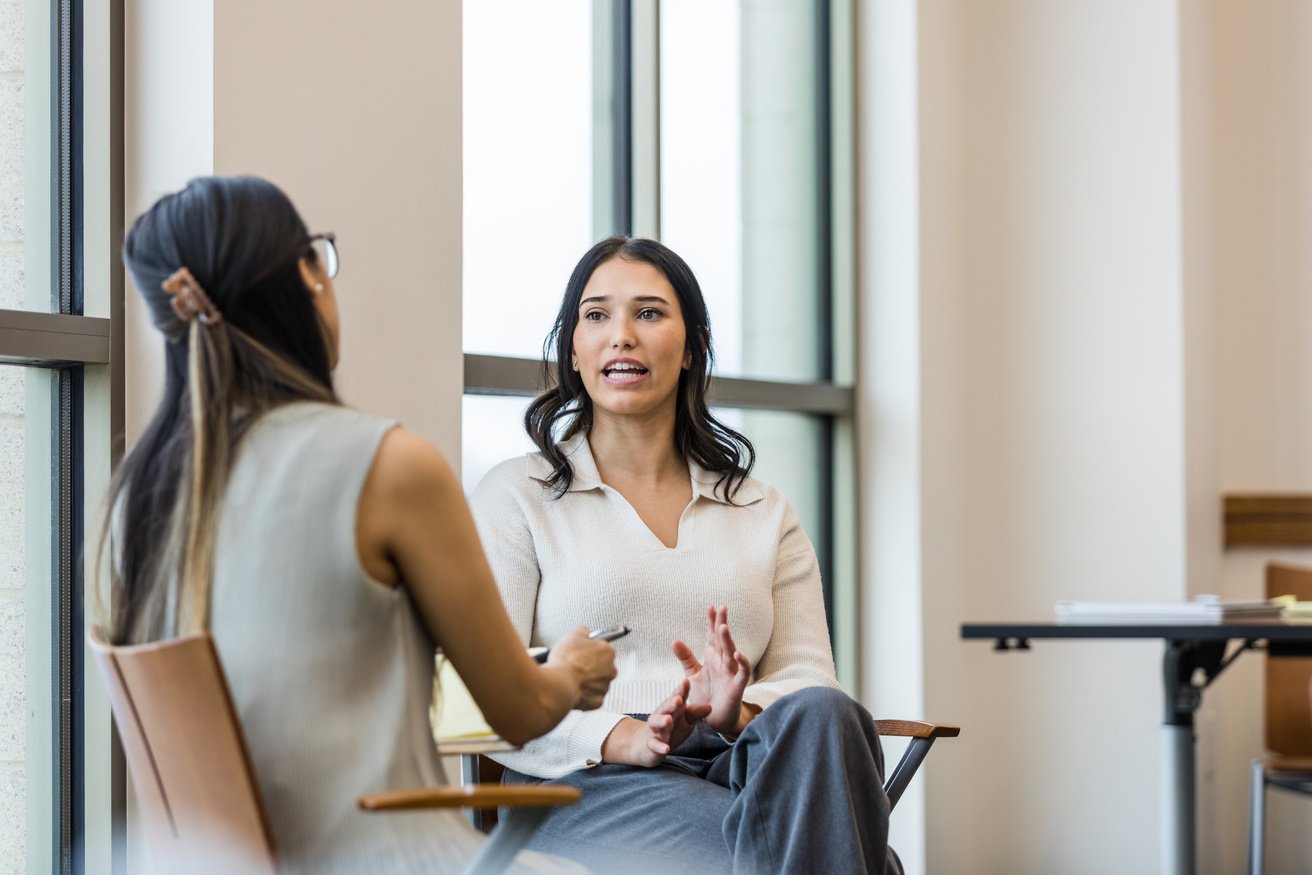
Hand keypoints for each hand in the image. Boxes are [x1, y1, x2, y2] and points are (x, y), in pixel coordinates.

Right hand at [546, 626, 616, 710]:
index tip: (582, 652)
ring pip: (597, 682)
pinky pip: (592, 697)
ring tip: (572, 677)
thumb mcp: (572, 635)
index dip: (590, 650)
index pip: (602, 648)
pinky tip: (574, 688)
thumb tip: (585, 633)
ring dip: (588, 681)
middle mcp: (611, 669)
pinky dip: (584, 694)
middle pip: (602, 666)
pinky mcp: (597, 701)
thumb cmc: (565, 660)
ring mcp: (604, 687)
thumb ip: (583, 632)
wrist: (558, 684)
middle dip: (591, 667)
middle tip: (575, 665)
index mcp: (607, 651)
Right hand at [601, 679, 710, 766]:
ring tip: (668, 719)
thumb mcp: (685, 720)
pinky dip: (659, 747)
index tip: (686, 681)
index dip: (682, 689)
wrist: (647, 745)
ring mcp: (655, 729)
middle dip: (671, 703)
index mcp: (672, 708)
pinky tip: (666, 749)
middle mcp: (662, 715)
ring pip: (656, 723)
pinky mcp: (651, 744)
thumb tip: (710, 707)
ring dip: (661, 721)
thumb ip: (695, 713)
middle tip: (678, 699)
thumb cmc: (671, 728)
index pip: (678, 696)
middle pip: (665, 707)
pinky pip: (654, 745)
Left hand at [671, 605, 752, 736]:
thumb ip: (685, 657)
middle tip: (722, 608)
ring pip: (731, 653)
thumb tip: (674, 640)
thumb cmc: (707, 695)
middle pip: (723, 640)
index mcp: (712, 658)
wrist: (714, 720)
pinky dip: (742, 663)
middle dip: (722, 624)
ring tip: (723, 626)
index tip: (710, 606)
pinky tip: (737, 654)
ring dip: (728, 640)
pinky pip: (742, 673)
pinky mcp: (737, 686)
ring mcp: (731, 673)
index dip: (711, 622)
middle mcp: (723, 662)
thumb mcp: (692, 675)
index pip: (712, 636)